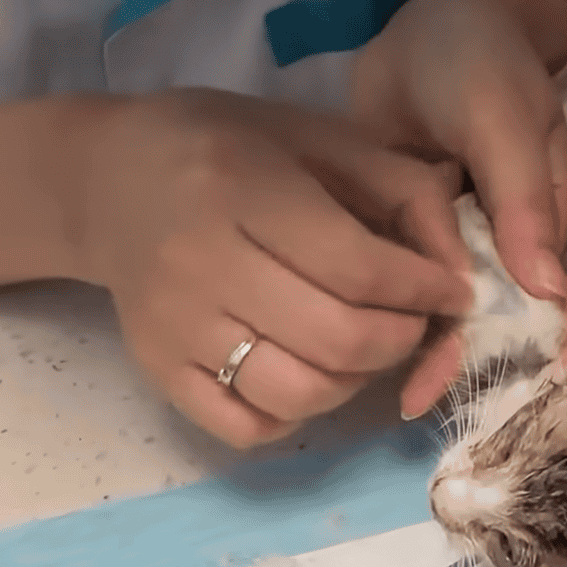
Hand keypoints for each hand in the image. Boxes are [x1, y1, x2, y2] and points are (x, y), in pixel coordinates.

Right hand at [65, 89, 471, 446]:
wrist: (107, 181)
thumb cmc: (225, 149)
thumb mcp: (317, 138)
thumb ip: (401, 191)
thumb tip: (459, 272)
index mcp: (244, 189)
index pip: (359, 268)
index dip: (425, 290)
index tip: (452, 292)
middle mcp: (204, 264)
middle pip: (338, 340)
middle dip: (402, 340)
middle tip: (413, 323)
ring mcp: (177, 328)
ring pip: (299, 395)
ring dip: (357, 382)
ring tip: (363, 348)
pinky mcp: (159, 371)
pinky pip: (247, 428)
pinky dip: (295, 416)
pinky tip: (306, 375)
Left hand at [352, 0, 566, 413]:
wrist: (426, 28)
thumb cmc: (480, 64)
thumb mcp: (506, 122)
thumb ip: (523, 200)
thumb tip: (544, 289)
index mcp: (546, 229)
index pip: (528, 305)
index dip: (498, 350)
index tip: (465, 391)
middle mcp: (503, 248)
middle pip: (482, 318)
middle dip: (449, 361)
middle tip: (413, 400)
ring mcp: (452, 246)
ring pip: (437, 308)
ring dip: (412, 345)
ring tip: (384, 388)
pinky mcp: (407, 238)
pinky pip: (397, 284)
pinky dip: (381, 310)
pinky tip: (353, 342)